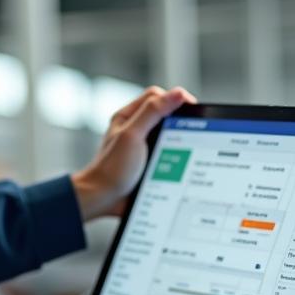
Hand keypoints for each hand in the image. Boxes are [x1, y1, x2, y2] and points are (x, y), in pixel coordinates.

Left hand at [71, 85, 196, 220]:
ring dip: (179, 141)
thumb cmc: (111, 169)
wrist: (103, 200)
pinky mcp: (148, 163)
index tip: (192, 109)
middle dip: (179, 120)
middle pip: (164, 114)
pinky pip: (168, 154)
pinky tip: (180, 164)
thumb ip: (153, 112)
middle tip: (192, 130)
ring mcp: (142, 147)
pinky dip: (176, 157)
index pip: (156, 96)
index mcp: (128, 117)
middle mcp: (134, 129)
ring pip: (168, 135)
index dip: (175, 98)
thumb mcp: (132, 135)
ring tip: (187, 148)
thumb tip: (177, 94)